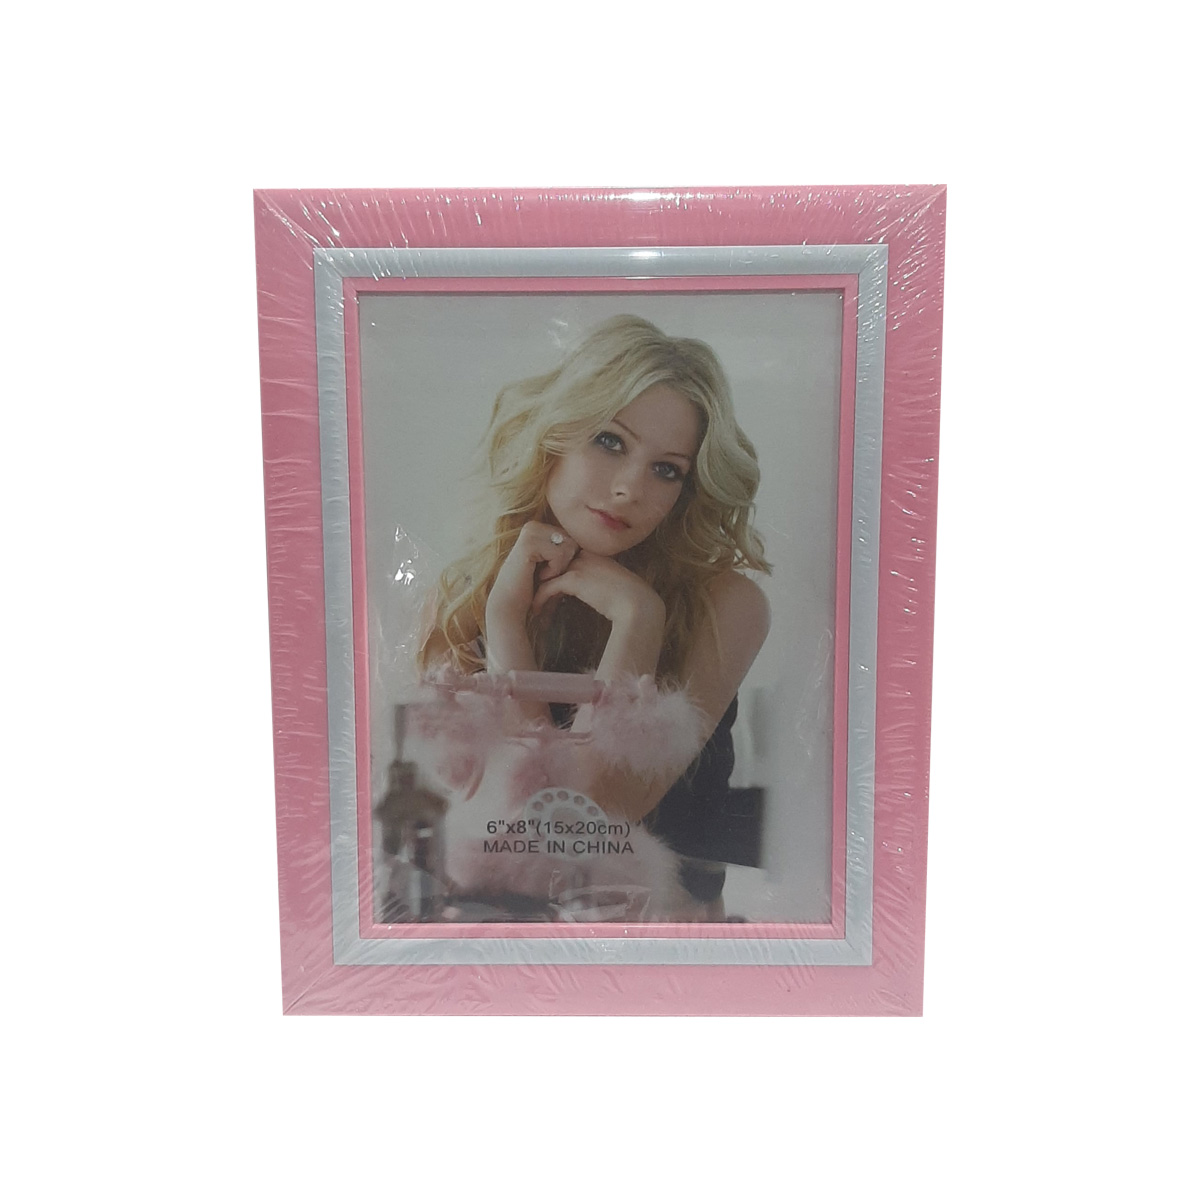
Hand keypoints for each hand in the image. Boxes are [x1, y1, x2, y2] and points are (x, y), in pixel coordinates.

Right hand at [487, 521, 578, 623]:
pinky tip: (539, 576)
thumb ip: (565, 549)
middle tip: (548, 574)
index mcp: (539, 527)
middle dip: (565, 562)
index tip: (552, 571)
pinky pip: (559, 554)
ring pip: (568, 546)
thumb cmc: (533, 586)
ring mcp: (530, 532)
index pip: (572, 538)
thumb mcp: (552, 563)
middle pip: (572, 540)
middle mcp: (533, 526)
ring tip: (543, 575)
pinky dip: (554, 570)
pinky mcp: (529, 544)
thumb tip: (593, 541)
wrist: (511, 603)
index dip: (569, 559)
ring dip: (559, 567)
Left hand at [530, 551, 664, 627]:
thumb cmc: (631, 599)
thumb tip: (595, 592)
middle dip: (543, 580)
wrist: (638, 604)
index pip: (566, 558)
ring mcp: (579, 564)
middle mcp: (586, 555)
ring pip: (547, 574)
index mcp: (596, 554)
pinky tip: (538, 610)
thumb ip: (601, 581)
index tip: (549, 587)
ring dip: (539, 591)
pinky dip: (540, 599)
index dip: (556, 572)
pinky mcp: (573, 578)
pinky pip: (547, 587)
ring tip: (536, 607)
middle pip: (554, 563)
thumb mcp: (615, 583)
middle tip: (538, 597)